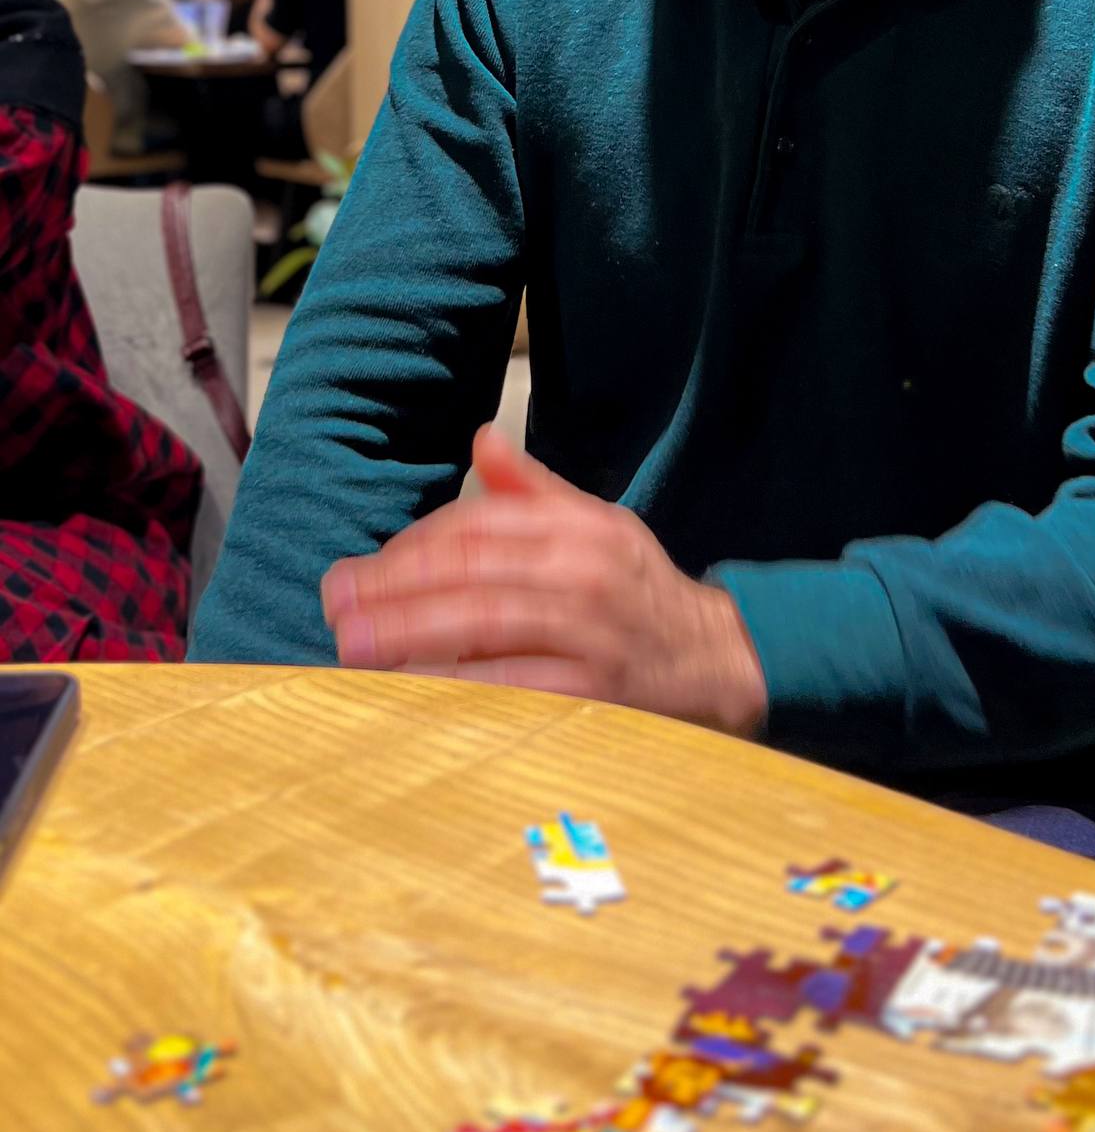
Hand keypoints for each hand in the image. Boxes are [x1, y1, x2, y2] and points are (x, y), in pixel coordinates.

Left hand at [319, 428, 768, 737]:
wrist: (722, 662)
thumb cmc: (641, 596)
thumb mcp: (600, 527)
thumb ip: (536, 491)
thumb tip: (483, 439)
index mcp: (580, 526)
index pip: (481, 522)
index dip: (415, 544)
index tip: (366, 569)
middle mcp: (585, 570)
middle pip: (473, 568)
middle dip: (395, 583)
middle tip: (334, 601)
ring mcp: (592, 631)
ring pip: (486, 623)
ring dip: (411, 632)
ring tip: (352, 643)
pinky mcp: (596, 692)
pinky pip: (514, 685)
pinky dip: (459, 686)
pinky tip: (412, 689)